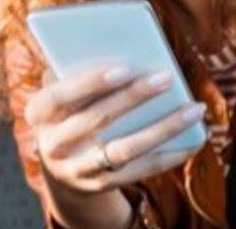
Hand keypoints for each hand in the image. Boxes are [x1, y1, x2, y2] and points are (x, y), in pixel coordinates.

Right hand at [24, 66, 205, 195]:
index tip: (125, 67)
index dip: (91, 83)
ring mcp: (77, 168)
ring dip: (163, 128)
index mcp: (39, 113)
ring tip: (194, 108)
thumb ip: (82, 70)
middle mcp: (54, 144)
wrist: (63, 164)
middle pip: (97, 120)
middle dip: (134, 97)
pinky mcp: (101, 184)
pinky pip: (141, 170)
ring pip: (125, 149)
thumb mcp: (66, 90)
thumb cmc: (72, 109)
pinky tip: (196, 139)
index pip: (60, 96)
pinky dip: (171, 155)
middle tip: (167, 77)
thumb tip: (127, 50)